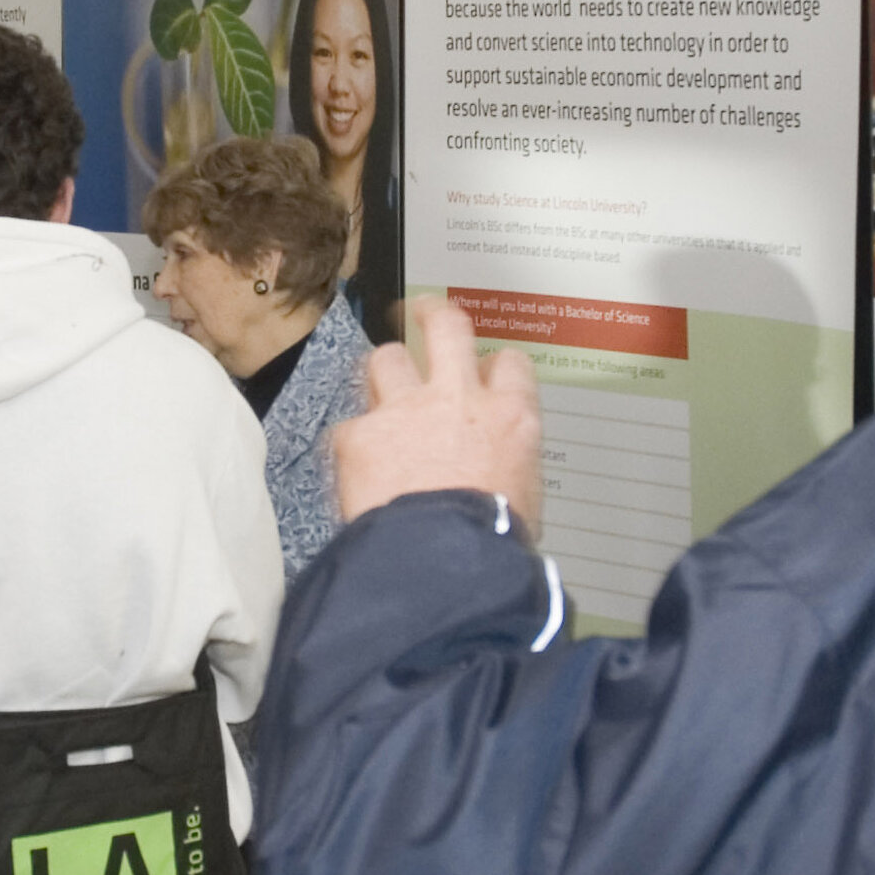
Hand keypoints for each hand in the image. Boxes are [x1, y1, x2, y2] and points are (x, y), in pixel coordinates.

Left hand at [333, 296, 544, 538]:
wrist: (444, 563)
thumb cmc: (490, 543)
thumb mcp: (525, 499)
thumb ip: (508, 467)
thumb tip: (499, 477)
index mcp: (509, 416)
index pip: (508, 363)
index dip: (493, 366)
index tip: (483, 372)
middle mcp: (456, 400)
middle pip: (444, 327)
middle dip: (432, 313)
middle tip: (423, 311)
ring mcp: (404, 411)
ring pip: (386, 359)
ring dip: (384, 373)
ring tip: (381, 391)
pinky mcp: (359, 435)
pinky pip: (349, 425)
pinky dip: (353, 442)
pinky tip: (355, 464)